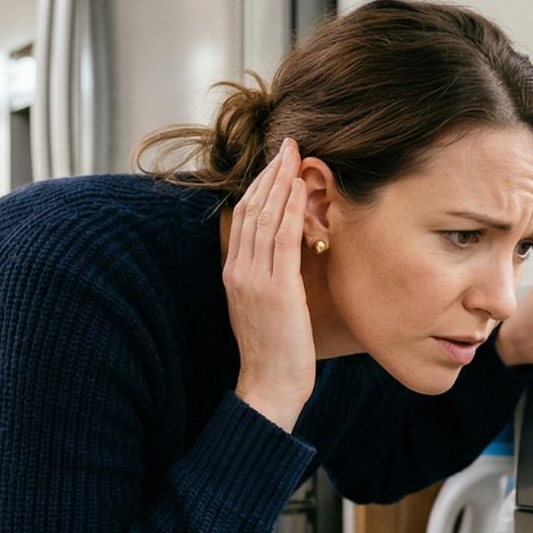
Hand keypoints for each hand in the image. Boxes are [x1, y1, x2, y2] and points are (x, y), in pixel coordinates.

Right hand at [225, 136, 314, 431]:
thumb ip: (270, 277)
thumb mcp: (266, 308)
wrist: (268, 388)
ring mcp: (254, 279)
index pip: (242, 218)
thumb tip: (290, 253)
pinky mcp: (276, 289)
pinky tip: (300, 186)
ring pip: (264, 217)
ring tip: (295, 154)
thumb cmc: (275, 354)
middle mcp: (238, 271)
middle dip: (269, 174)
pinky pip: (281, 238)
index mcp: (233, 274)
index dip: (258, 186)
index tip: (276, 163)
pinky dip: (289, 208)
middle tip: (287, 145)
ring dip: (280, 181)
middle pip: (250, 209)